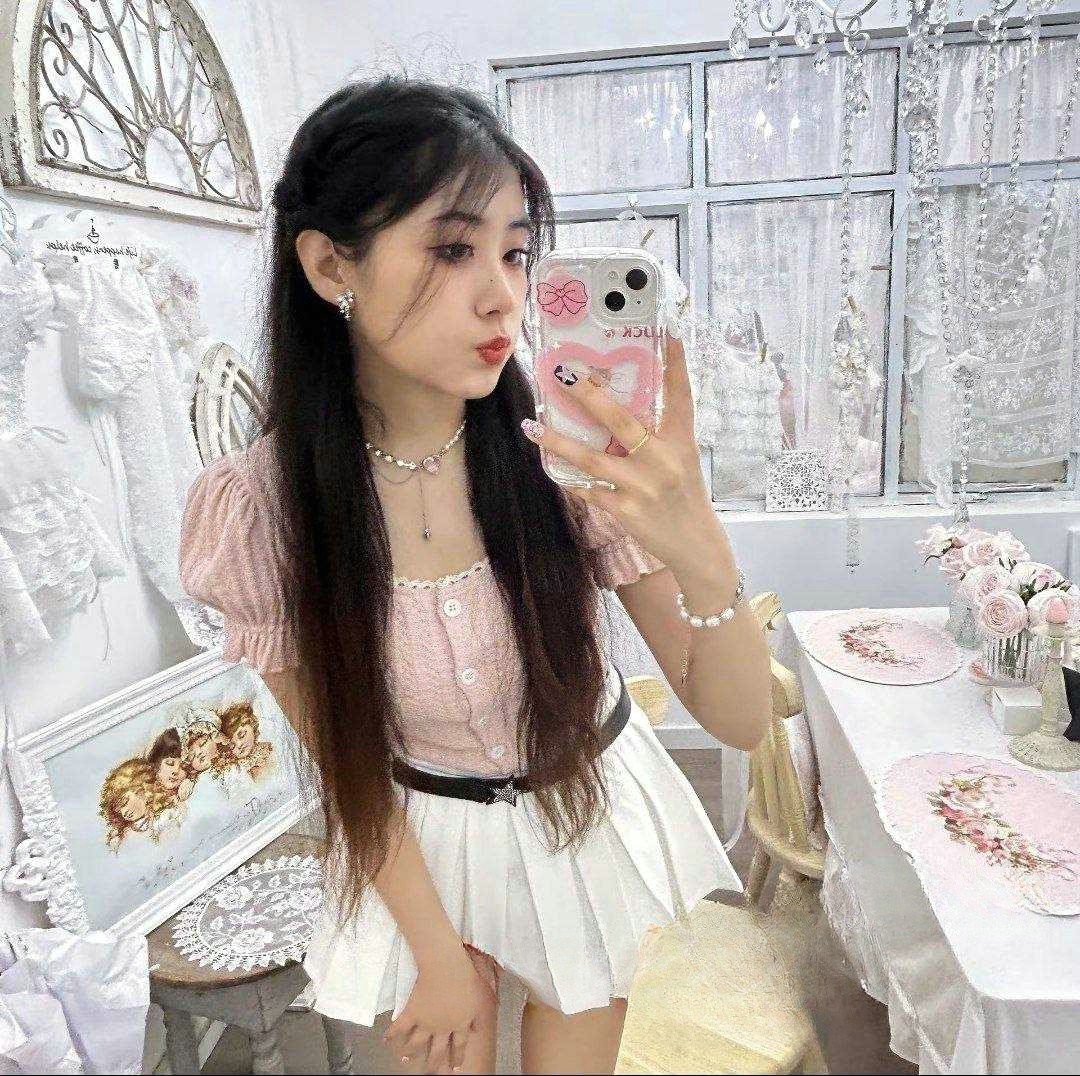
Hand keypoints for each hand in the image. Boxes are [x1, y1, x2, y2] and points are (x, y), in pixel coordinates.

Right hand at [382, 942, 488, 1072]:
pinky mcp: (413, 1012)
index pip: (460, 1045)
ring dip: (410, 1052)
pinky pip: (401, 1027)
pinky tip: (386, 1040)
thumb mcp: (480, 996)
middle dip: (434, 1062)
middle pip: (438, 1050)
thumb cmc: (466, 976)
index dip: (457, 1057)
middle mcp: (443, 1027)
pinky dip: (392, 1034)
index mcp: (461, 1023)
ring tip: (405, 1059)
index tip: (454, 1068)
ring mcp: (427, 1022)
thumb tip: (479, 1029)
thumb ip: (479, 1015)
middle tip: (429, 1071)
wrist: (446, 968)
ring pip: (417, 1043)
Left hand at [522, 334, 716, 570]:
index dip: (676, 365)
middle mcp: (663, 460)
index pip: (681, 396)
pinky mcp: (626, 511)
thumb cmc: (683, 495)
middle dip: (590, 395)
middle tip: (565, 373)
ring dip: (559, 442)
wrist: (695, 544)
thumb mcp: (680, 460)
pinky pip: (589, 490)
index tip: (670, 334)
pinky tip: (550, 467)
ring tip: (532, 426)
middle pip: (622, 421)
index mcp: (681, 442)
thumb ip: (655, 436)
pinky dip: (569, 478)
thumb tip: (613, 410)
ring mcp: (643, 487)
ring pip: (592, 458)